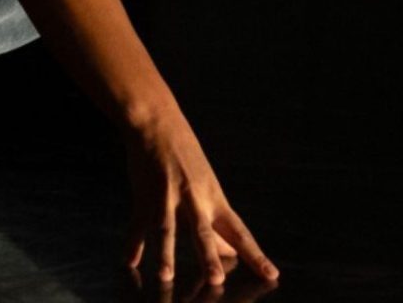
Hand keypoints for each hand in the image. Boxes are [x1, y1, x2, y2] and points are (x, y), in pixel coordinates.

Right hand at [124, 112, 277, 289]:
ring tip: (167, 276)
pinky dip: (133, 243)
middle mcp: (194, 199)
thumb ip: (216, 221)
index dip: (255, 255)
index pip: (239, 232)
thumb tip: (230, 252)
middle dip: (209, 257)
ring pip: (168, 229)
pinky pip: (138, 223)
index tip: (271, 275)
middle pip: (203, 232)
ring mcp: (167, 197)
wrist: (157, 123)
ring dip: (167, 254)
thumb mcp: (207, 185)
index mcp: (214, 198)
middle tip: (216, 279)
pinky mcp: (144, 194)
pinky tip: (130, 262)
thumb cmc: (186, 155)